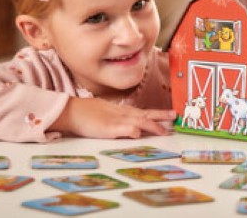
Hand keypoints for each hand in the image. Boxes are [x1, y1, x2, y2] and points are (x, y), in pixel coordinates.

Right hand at [49, 97, 176, 138]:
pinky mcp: (107, 128)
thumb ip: (118, 117)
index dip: (157, 114)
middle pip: (145, 114)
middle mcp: (122, 114)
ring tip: (163, 131)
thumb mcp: (106, 112)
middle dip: (161, 116)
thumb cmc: (86, 112)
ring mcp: (116, 120)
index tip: (170, 114)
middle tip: (175, 117)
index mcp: (122, 111)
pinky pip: (122, 128)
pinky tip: (138, 134)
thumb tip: (130, 125)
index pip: (143, 112)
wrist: (71, 111)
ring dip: (152, 126)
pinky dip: (131, 130)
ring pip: (138, 121)